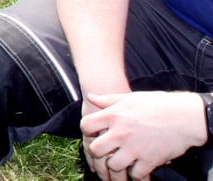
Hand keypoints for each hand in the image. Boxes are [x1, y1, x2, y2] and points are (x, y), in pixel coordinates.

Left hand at [81, 91, 206, 180]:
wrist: (184, 117)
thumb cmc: (158, 104)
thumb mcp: (130, 98)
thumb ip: (108, 100)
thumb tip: (91, 97)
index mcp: (113, 115)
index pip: (86, 126)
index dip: (87, 132)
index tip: (93, 134)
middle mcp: (120, 133)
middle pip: (96, 150)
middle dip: (98, 154)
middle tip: (104, 155)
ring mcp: (134, 148)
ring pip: (113, 166)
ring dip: (116, 167)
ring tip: (119, 166)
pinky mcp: (149, 160)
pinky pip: (136, 175)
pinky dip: (136, 175)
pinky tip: (137, 171)